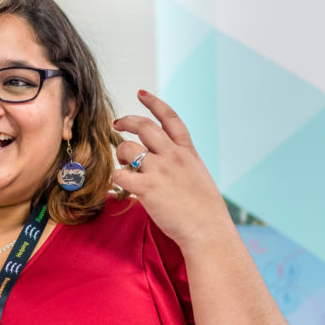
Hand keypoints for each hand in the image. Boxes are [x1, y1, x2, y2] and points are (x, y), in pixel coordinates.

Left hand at [113, 90, 233, 249]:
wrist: (208, 230)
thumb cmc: (204, 210)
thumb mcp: (198, 176)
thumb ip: (182, 163)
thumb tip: (165, 161)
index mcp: (187, 152)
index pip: (170, 118)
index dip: (154, 103)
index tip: (141, 93)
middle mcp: (173, 156)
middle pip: (144, 126)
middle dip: (126, 121)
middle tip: (116, 125)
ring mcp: (159, 170)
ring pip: (128, 149)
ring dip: (121, 154)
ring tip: (124, 164)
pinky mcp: (147, 188)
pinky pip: (121, 176)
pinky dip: (117, 179)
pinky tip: (123, 186)